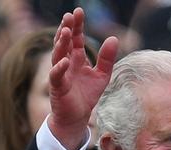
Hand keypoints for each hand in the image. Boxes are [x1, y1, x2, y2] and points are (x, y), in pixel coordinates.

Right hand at [48, 7, 118, 149]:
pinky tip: (65, 60)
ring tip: (66, 32)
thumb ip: (107, 58)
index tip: (78, 11)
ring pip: (58, 55)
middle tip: (69, 16)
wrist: (76, 117)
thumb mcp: (102, 75)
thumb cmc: (86, 95)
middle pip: (65, 43)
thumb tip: (114, 38)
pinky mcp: (57, 87)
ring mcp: (60, 74)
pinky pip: (56, 76)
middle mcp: (66, 63)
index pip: (76, 38)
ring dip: (61, 44)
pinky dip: (59, 68)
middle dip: (66, 29)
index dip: (77, 25)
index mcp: (77, 59)